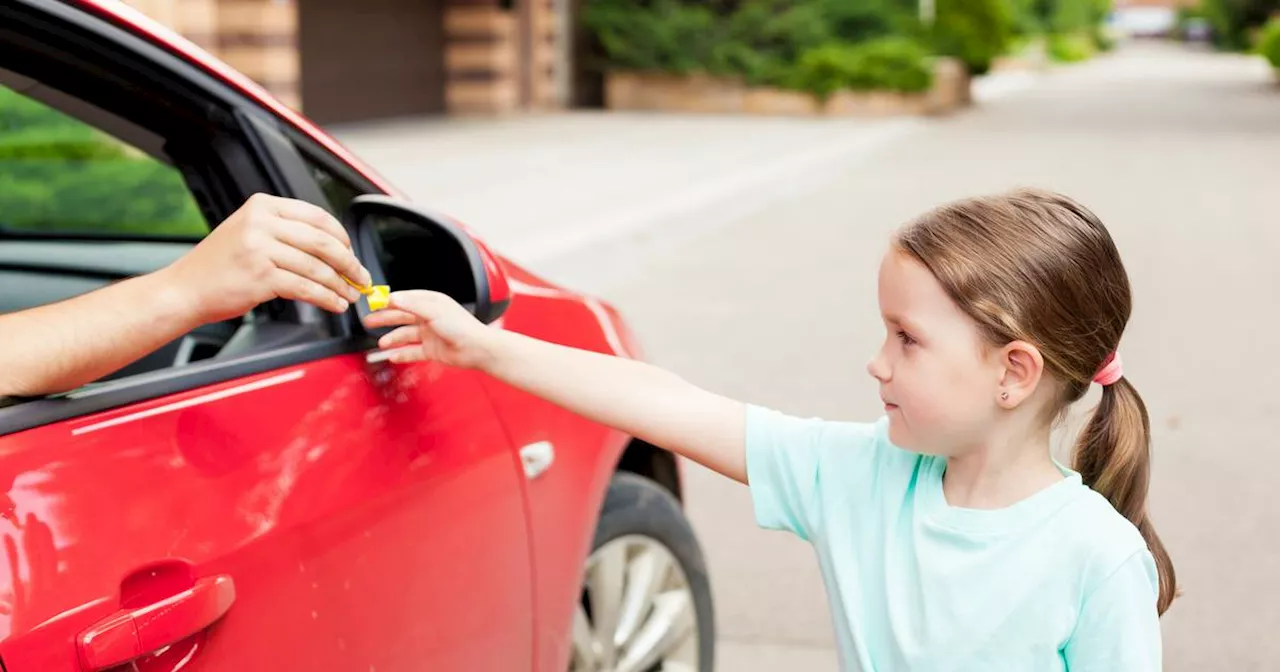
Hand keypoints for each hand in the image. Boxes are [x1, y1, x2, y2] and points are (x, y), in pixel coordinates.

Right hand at [160, 193, 371, 322]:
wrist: (184, 290)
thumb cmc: (219, 266)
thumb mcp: (249, 232)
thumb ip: (286, 232)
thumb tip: (333, 248)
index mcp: (263, 206)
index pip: (318, 216)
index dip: (342, 237)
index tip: (352, 253)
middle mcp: (262, 223)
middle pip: (323, 242)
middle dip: (349, 263)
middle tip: (361, 277)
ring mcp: (260, 249)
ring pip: (317, 267)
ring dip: (340, 285)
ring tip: (350, 295)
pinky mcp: (261, 277)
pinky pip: (306, 287)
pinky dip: (326, 298)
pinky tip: (334, 304)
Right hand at [362, 290, 496, 368]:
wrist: (478, 349)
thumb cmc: (462, 327)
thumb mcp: (434, 311)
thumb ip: (412, 305)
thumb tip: (392, 298)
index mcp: (431, 303)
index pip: (405, 299)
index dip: (389, 301)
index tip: (374, 303)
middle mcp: (430, 317)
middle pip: (402, 317)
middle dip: (385, 319)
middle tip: (369, 320)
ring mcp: (430, 334)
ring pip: (405, 335)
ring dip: (392, 338)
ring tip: (381, 342)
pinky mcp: (432, 350)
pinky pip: (412, 352)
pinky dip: (402, 354)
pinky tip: (392, 356)